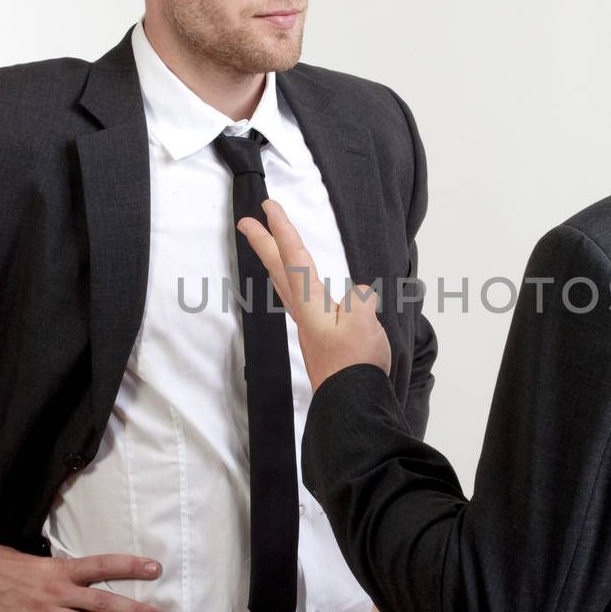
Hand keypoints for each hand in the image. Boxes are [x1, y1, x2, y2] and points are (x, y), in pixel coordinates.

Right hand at [0, 536, 169, 611]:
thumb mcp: (38, 561)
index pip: (103, 565)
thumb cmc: (2, 565)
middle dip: (133, 610)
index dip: (130, 566)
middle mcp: (57, 591)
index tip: (155, 569)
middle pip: (103, 600)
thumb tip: (86, 575)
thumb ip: (62, 572)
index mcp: (60, 570)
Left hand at [236, 199, 391, 391]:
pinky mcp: (318, 337)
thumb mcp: (363, 323)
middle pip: (279, 270)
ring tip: (270, 247)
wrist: (350, 403)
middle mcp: (304, 312)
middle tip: (246, 221)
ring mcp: (309, 325)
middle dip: (264, 243)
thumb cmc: (355, 365)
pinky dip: (297, 283)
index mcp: (311, 303)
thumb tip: (357, 293)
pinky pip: (302, 300)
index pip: (294, 258)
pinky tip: (309, 288)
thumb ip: (358, 299)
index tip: (269, 208)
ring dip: (277, 261)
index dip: (282, 231)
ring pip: (287, 284)